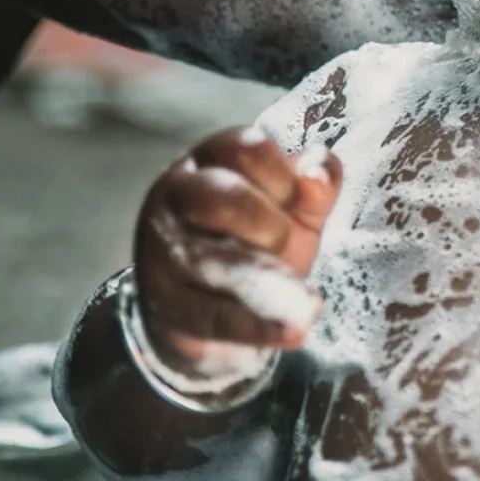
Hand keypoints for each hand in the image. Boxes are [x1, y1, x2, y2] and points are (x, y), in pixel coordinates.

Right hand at [132, 126, 340, 376]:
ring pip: (210, 259)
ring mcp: (162, 248)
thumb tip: (318, 176)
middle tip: (283, 244)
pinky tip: (293, 331)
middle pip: (222, 195)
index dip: (284, 179)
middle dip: (267, 224)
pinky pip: (212, 313)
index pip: (245, 150)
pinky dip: (259, 325)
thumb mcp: (292, 208)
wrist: (208, 307)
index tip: (296, 203)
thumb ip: (315, 185)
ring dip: (268, 281)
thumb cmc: (252, 242)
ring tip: (308, 304)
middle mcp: (177, 195)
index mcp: (211, 161)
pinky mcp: (163, 301)